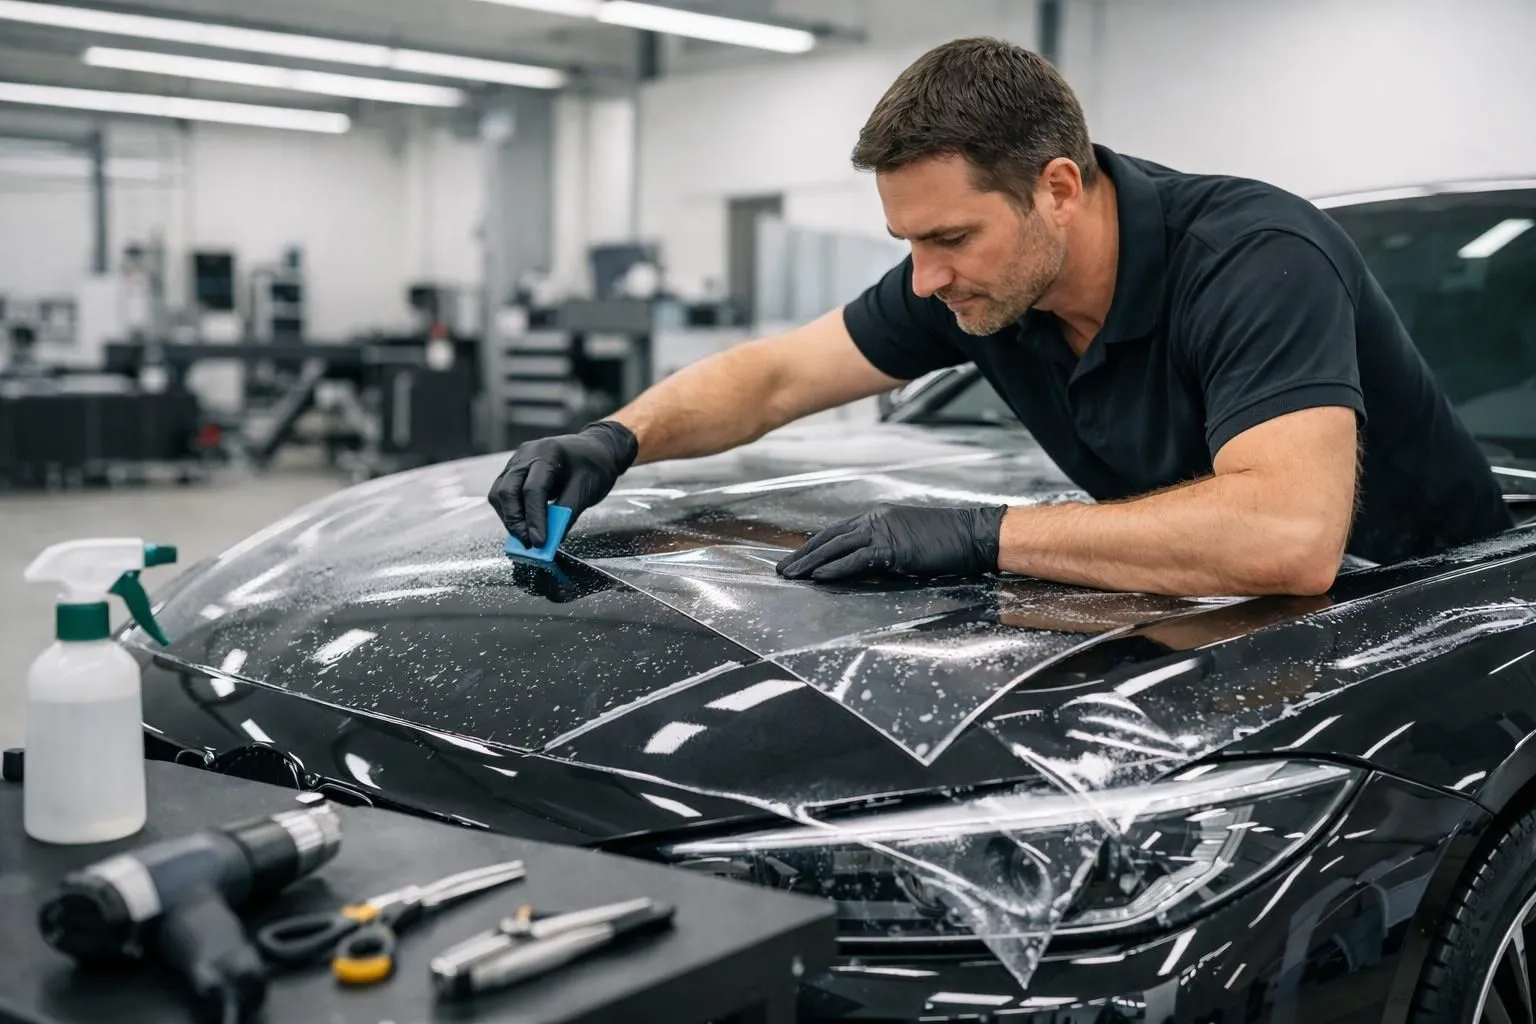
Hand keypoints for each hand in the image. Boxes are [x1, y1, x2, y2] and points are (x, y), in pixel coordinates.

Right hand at [487, 421, 637, 545]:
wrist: (595, 449)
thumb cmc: (594, 465)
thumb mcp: (586, 490)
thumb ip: (566, 515)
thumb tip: (549, 541)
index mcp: (548, 453)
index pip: (533, 489)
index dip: (534, 518)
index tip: (539, 542)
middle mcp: (526, 454)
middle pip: (507, 491)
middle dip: (515, 521)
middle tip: (529, 543)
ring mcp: (516, 461)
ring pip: (499, 494)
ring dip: (510, 518)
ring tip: (526, 537)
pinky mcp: (513, 471)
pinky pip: (503, 493)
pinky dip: (511, 512)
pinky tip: (524, 524)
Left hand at [776, 503, 1007, 581]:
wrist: (971, 536)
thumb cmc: (945, 542)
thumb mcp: (907, 542)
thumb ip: (882, 550)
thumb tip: (861, 566)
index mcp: (877, 517)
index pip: (835, 532)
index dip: (813, 546)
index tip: (796, 559)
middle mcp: (875, 520)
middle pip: (829, 538)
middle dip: (803, 555)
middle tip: (783, 569)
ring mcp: (882, 532)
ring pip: (836, 547)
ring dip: (811, 563)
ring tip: (791, 576)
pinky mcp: (891, 547)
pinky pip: (855, 559)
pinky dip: (835, 568)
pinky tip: (818, 578)